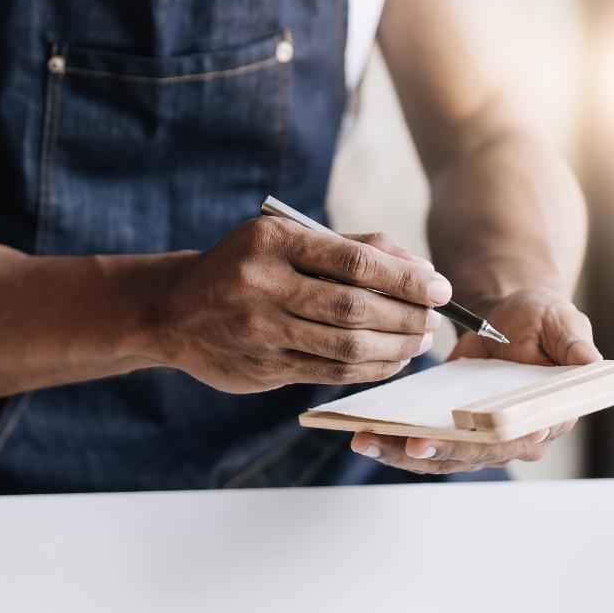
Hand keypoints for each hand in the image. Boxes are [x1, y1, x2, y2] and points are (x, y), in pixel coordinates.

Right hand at [152, 215, 451, 393]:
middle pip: (354, 309)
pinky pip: (330, 373)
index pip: (353, 262)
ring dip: (394, 348)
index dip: (405, 278)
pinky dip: (369, 369)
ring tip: (418, 341)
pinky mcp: (263, 368)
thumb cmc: (244, 266)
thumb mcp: (284, 239)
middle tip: (434, 319)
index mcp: (272, 243)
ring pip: (345, 348)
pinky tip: (390, 361)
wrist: (174, 310)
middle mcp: (262, 287)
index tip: (439, 287)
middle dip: (406, 316)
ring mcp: (260, 332)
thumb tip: (418, 268)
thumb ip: (348, 247)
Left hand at [349, 286, 600, 473]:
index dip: (499, 438)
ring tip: (370, 441)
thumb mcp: (563, 320)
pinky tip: (366, 435)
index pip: (524, 434)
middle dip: (441, 449)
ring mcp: (482, 440)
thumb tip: (594, 367)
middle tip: (409, 443)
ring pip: (444, 457)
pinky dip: (395, 445)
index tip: (470, 434)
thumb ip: (576, 345)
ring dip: (405, 453)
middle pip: (476, 453)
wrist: (509, 315)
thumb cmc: (541, 318)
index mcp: (552, 415)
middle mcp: (518, 437)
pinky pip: (425, 447)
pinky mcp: (454, 434)